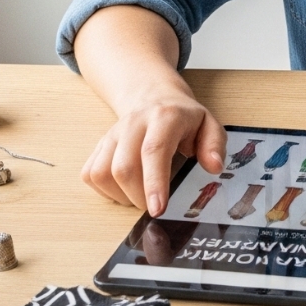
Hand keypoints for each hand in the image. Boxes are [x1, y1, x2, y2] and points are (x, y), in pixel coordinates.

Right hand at [80, 79, 224, 215]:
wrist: (152, 96)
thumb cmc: (182, 117)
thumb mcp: (208, 124)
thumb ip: (214, 144)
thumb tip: (214, 166)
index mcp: (164, 117)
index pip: (153, 151)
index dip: (154, 183)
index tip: (158, 209)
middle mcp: (133, 124)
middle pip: (123, 167)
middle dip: (138, 197)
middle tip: (155, 205)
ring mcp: (112, 134)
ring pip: (102, 173)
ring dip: (121, 196)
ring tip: (140, 195)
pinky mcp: (98, 145)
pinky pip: (90, 174)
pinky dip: (106, 190)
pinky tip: (124, 189)